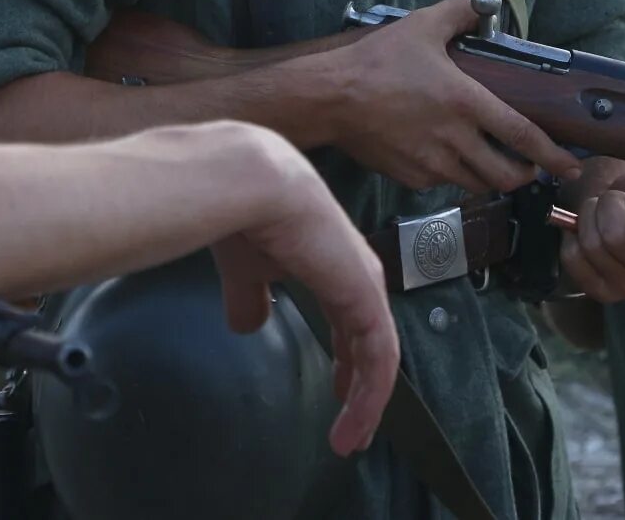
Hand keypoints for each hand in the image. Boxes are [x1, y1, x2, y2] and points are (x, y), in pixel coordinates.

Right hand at [210, 137, 399, 456]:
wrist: (249, 185)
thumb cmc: (245, 214)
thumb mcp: (247, 269)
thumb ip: (250, 296)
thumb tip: (247, 323)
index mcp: (331, 263)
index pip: (351, 320)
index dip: (346, 360)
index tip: (335, 395)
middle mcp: (357, 274)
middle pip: (371, 341)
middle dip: (362, 387)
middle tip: (352, 428)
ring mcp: (366, 287)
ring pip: (379, 358)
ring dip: (367, 403)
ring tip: (351, 439)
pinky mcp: (367, 300)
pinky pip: (379, 361)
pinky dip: (368, 398)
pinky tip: (352, 423)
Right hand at [315, 0, 582, 193]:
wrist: (330, 97)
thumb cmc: (375, 62)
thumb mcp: (421, 26)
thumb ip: (456, 13)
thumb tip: (476, 5)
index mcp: (465, 103)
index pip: (523, 137)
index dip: (552, 155)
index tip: (569, 166)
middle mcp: (454, 139)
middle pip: (506, 176)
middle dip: (525, 175)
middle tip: (529, 166)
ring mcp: (432, 163)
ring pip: (476, 183)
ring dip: (490, 177)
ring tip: (490, 161)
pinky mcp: (411, 177)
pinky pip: (442, 182)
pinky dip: (452, 174)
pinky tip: (445, 156)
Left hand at [556, 159, 624, 301]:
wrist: (618, 206)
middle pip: (617, 239)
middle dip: (610, 205)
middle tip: (616, 199)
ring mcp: (624, 289)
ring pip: (591, 246)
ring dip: (589, 215)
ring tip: (601, 211)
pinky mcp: (596, 290)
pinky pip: (572, 259)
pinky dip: (572, 235)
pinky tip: (584, 228)